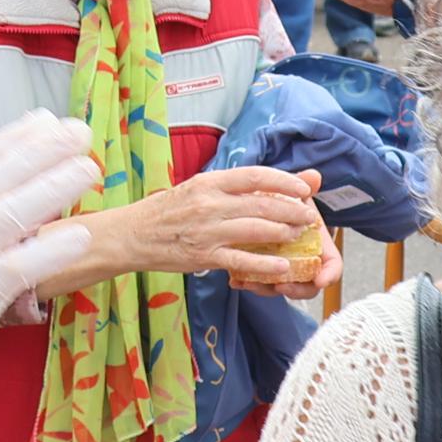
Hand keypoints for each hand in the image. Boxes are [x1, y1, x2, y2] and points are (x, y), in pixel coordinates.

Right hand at [0, 112, 102, 441]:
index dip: (10, 140)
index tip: (38, 122)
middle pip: (1, 177)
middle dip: (42, 149)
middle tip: (76, 129)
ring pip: (17, 211)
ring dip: (57, 185)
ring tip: (88, 166)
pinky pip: (24, 265)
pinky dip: (54, 248)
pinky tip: (83, 233)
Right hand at [78, 166, 321, 285]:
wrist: (132, 234)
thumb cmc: (166, 211)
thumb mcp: (197, 189)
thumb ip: (231, 187)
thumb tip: (265, 182)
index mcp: (209, 182)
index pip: (255, 175)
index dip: (284, 180)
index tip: (304, 188)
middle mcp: (210, 203)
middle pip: (263, 204)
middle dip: (292, 210)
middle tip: (309, 216)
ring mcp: (208, 231)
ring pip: (257, 230)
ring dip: (284, 233)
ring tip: (299, 236)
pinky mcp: (204, 256)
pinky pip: (241, 261)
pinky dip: (265, 264)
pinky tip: (282, 266)